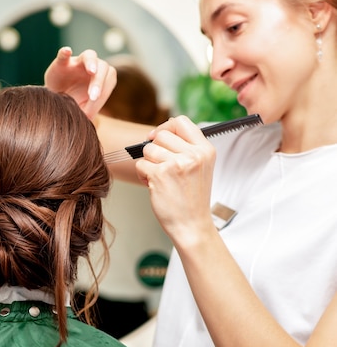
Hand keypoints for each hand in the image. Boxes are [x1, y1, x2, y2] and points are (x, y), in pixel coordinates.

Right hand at [44, 47, 116, 119]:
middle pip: (102, 67)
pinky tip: (67, 52)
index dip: (105, 89)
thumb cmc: (73, 102)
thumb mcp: (82, 109)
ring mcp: (77, 63)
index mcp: (102, 78)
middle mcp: (92, 67)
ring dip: (92, 62)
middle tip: (93, 97)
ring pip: (89, 55)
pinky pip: (64, 55)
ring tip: (92, 71)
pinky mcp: (61, 63)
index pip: (109, 79)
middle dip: (99, 82)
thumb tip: (90, 119)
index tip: (95, 102)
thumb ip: (89, 112)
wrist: (55, 97)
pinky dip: (65, 52)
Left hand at [135, 116, 216, 244]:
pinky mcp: (161, 175)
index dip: (165, 127)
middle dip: (155, 149)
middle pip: (161, 135)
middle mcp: (193, 155)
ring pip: (148, 149)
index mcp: (205, 150)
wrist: (192, 225)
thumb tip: (159, 132)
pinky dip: (142, 175)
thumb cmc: (192, 198)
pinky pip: (140, 164)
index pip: (181, 122)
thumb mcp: (199, 167)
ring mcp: (177, 164)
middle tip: (161, 165)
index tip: (158, 137)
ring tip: (158, 176)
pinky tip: (153, 184)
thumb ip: (186, 148)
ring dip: (148, 162)